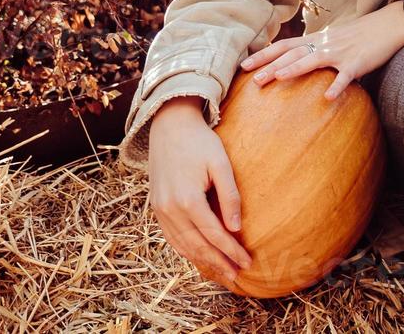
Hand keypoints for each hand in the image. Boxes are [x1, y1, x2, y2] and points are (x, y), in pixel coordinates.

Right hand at [146, 96, 252, 285]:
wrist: (169, 126)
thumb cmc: (200, 143)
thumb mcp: (221, 164)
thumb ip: (230, 196)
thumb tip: (236, 228)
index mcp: (188, 199)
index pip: (214, 235)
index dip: (231, 251)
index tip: (247, 262)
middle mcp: (170, 209)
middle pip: (198, 246)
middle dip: (218, 263)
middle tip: (237, 277)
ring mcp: (160, 211)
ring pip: (183, 246)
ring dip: (203, 262)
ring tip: (222, 273)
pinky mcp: (156, 208)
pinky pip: (171, 238)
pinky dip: (186, 251)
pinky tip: (199, 258)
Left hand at [240, 2, 403, 99]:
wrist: (389, 24)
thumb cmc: (362, 34)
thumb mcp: (335, 39)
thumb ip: (317, 49)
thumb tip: (300, 61)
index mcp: (317, 39)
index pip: (284, 46)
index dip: (264, 55)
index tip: (244, 65)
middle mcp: (324, 43)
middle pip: (292, 53)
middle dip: (270, 65)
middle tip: (250, 79)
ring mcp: (340, 52)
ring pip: (312, 60)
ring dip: (294, 69)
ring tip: (277, 78)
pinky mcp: (357, 62)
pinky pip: (345, 76)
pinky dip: (336, 86)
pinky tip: (327, 98)